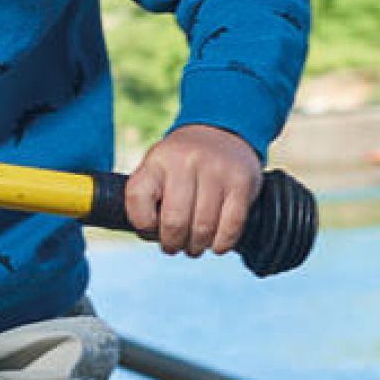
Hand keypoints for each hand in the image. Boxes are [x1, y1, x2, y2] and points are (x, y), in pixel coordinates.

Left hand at [128, 123, 261, 256]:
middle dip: (173, 244)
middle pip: (174, 222)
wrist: (223, 133)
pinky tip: (216, 244)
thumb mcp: (156, 169)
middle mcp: (187, 161)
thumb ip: (145, 199)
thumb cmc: (182, 164)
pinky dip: (221, 244)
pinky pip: (231, 226)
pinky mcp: (242, 182)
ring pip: (203, 228)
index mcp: (159, 159)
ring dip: (197, 246)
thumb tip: (150, 235)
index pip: (137, 198)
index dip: (142, 225)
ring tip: (195, 245)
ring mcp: (217, 170)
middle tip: (176, 246)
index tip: (152, 228)